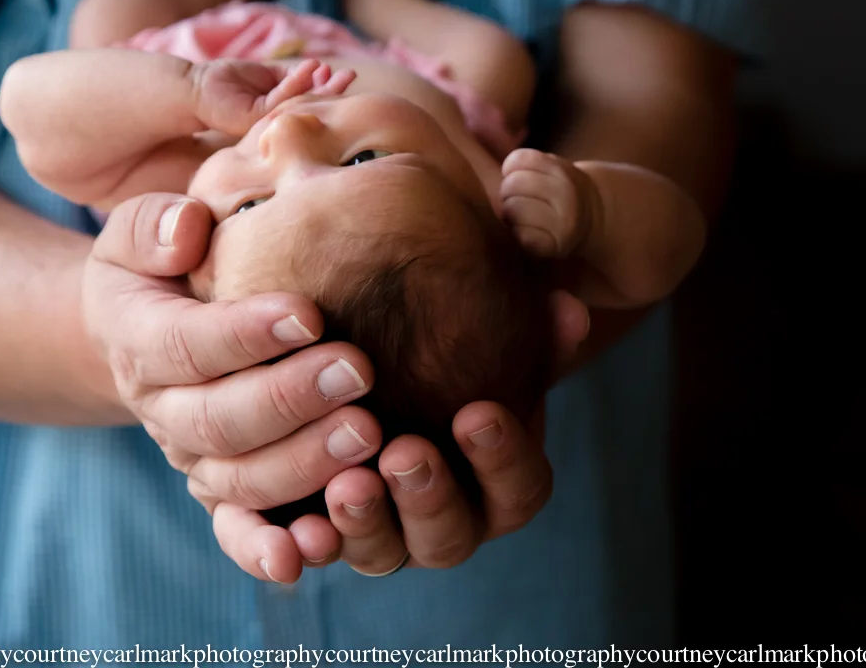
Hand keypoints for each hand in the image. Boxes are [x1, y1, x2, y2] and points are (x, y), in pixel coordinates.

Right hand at [82, 190, 381, 582]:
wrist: (145, 331)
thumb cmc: (160, 266)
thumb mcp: (140, 232)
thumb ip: (155, 225)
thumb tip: (187, 229)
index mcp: (138, 340)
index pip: (185, 344)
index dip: (244, 334)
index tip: (309, 313)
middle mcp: (162, 411)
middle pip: (218, 420)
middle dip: (290, 399)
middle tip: (359, 370)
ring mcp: (193, 459)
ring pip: (240, 479)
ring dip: (304, 464)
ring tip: (369, 434)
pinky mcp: (223, 493)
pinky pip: (238, 532)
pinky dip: (266, 550)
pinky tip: (310, 552)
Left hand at [191, 58, 354, 136]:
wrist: (195, 89)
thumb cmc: (226, 80)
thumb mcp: (265, 75)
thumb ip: (288, 77)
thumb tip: (315, 69)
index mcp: (279, 110)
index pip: (308, 99)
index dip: (327, 87)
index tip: (343, 73)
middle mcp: (275, 118)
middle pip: (309, 105)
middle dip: (332, 91)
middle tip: (352, 76)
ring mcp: (265, 121)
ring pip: (299, 104)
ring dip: (323, 89)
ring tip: (343, 75)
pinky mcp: (253, 118)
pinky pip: (279, 100)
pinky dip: (297, 83)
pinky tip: (313, 68)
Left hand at [305, 290, 589, 575]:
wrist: (359, 357)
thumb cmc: (444, 346)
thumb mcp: (486, 333)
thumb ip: (530, 326)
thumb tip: (568, 311)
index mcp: (497, 485)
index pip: (519, 491)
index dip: (503, 460)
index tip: (478, 415)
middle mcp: (442, 523)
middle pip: (447, 537)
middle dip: (428, 496)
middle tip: (404, 452)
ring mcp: (381, 537)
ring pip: (381, 554)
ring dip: (365, 523)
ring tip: (347, 484)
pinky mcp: (319, 532)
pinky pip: (310, 555)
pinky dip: (304, 549)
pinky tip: (297, 529)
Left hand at [498, 148, 599, 258]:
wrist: (594, 218)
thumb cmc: (559, 190)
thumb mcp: (552, 166)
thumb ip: (525, 165)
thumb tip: (489, 177)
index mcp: (562, 170)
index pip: (517, 160)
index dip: (511, 168)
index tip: (522, 176)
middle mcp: (566, 194)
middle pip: (511, 185)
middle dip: (508, 192)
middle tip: (521, 199)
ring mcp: (562, 222)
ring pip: (511, 210)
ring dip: (510, 213)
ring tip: (524, 215)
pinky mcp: (554, 246)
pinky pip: (520, 235)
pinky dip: (518, 233)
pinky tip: (529, 231)